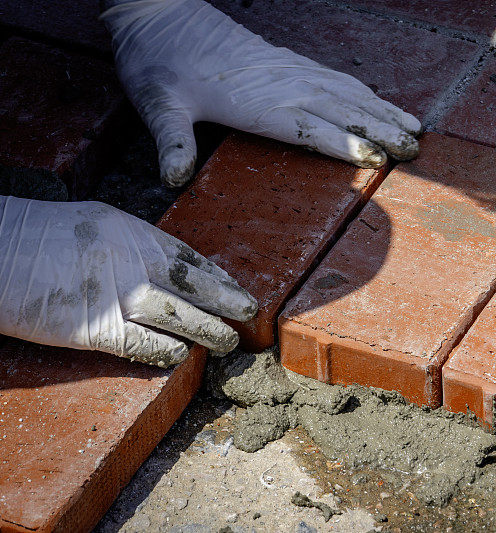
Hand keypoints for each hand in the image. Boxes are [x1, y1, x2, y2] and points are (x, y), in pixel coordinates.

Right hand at [0, 197, 256, 366]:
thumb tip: (166, 269)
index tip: (236, 289)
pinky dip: (166, 351)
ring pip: (180, 318)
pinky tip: (179, 356)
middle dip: (227, 301)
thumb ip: (135, 247)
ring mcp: (117, 297)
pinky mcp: (96, 330)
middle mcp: (133, 263)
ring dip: (207, 332)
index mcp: (135, 234)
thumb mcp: (100, 226)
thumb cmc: (44, 238)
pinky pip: (144, 344)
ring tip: (226, 343)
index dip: (218, 277)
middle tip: (248, 313)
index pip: (190, 258)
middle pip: (195, 286)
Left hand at [101, 0, 421, 186]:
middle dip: (380, 131)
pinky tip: (379, 102)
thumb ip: (170, 139)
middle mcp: (283, 86)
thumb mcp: (157, 103)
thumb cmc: (160, 62)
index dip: (344, 142)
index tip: (378, 156)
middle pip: (342, 110)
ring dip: (382, 112)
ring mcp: (290, 72)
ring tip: (414, 129)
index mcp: (258, 102)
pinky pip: (337, 79)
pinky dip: (364, 94)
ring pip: (347, 94)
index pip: (311, 126)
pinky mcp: (289, 63)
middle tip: (414, 151)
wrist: (162, 14)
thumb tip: (172, 176)